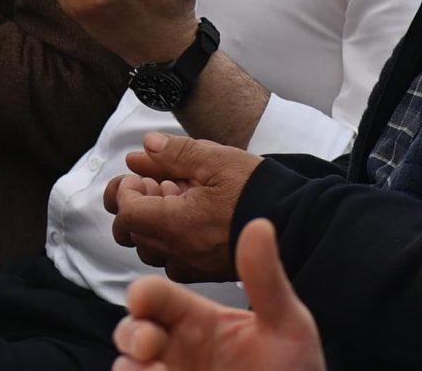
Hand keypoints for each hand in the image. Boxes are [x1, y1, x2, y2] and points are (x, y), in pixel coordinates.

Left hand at [108, 131, 263, 281]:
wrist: (296, 223)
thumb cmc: (257, 191)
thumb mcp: (215, 159)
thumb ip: (174, 153)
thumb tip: (143, 149)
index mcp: (175, 224)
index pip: (124, 212)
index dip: (124, 189)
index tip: (141, 174)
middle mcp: (178, 252)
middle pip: (131, 233)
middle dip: (135, 204)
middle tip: (157, 183)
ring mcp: (192, 266)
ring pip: (150, 248)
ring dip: (152, 221)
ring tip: (177, 197)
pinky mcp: (206, 272)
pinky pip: (173, 260)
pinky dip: (170, 238)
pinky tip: (191, 216)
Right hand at [114, 219, 323, 370]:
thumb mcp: (286, 325)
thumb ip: (266, 279)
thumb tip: (259, 226)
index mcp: (200, 320)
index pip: (157, 295)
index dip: (143, 293)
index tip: (141, 298)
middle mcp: (180, 348)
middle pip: (132, 329)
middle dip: (131, 333)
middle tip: (149, 344)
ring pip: (127, 366)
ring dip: (131, 367)